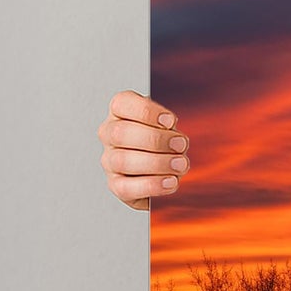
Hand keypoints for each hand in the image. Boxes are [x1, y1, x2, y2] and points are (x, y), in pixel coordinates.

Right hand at [98, 90, 189, 210]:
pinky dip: (152, 184)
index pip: (122, 103)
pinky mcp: (116, 185)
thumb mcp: (169, 125)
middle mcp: (110, 135)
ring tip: (180, 164)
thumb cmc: (165, 139)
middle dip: (155, 140)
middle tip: (180, 145)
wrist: (164, 168)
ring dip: (158, 163)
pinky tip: (170, 182)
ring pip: (124, 161)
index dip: (146, 112)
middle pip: (121, 133)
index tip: (170, 121)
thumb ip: (170, 127)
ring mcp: (110, 161)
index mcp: (121, 112)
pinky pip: (127, 187)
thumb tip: (177, 140)